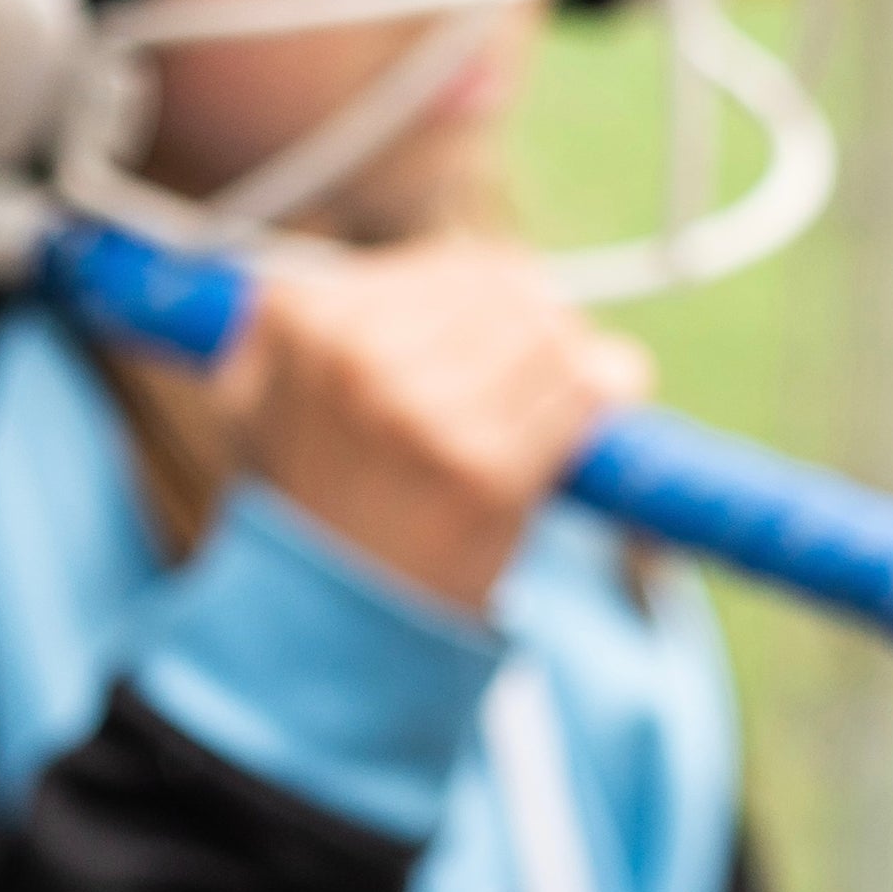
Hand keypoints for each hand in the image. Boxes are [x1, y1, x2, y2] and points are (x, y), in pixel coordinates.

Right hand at [226, 242, 651, 615]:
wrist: (331, 623)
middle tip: (559, 366)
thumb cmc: (321, 504)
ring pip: (549, 335)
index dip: (498, 301)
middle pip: (505, 290)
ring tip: (570, 398)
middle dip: (544, 325)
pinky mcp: (483, 470)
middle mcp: (357, 356)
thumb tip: (502, 273)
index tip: (516, 336)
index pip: (447, 268)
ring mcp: (421, 412)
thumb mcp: (286, 389)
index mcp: (303, 319)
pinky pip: (580, 395)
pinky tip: (606, 405)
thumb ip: (358, 317)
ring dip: (577, 362)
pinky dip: (606, 394)